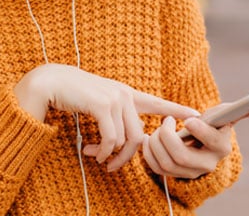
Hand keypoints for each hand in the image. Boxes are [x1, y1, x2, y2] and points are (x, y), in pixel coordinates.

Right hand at [14, 64, 199, 167]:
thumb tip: (120, 143)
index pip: (158, 102)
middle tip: (111, 167)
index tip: (197, 114)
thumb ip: (113, 116)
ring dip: (110, 155)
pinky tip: (92, 153)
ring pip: (125, 140)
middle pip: (139, 136)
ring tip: (95, 158)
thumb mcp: (98, 104)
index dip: (178, 109)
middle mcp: (125, 95)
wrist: (51, 82)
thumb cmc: (73, 95)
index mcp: (126, 94)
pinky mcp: (103, 105)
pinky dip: (103, 151)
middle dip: (127, 157)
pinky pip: (111, 138)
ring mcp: (115, 99)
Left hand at [141, 103, 248, 178]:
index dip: (199, 131)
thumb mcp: (227, 115)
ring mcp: (190, 172)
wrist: (202, 146)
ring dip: (155, 143)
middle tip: (166, 121)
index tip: (189, 120)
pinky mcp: (175, 175)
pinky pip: (156, 168)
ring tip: (156, 129)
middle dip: (167, 137)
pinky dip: (149, 153)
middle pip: (180, 156)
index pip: (211, 142)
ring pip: (165, 162)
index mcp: (221, 147)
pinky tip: (149, 140)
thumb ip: (246, 108)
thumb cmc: (214, 125)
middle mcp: (207, 164)